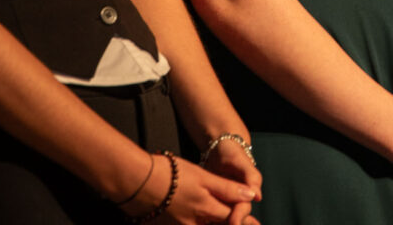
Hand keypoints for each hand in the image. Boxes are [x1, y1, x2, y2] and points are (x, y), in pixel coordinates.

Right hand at [121, 153, 259, 223]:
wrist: (137, 181)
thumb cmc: (171, 174)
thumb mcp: (202, 176)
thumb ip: (227, 188)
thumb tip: (251, 196)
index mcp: (205, 209)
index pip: (231, 218)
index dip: (243, 219)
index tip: (255, 221)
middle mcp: (194, 223)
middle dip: (231, 224)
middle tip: (250, 224)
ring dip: (217, 223)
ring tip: (224, 219)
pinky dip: (200, 223)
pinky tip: (200, 220)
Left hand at [204, 137, 261, 224]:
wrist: (218, 149)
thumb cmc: (232, 153)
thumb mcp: (240, 161)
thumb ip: (251, 176)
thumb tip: (257, 196)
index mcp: (247, 193)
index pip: (244, 209)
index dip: (239, 217)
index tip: (234, 222)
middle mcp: (238, 201)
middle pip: (234, 218)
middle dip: (229, 223)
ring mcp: (226, 203)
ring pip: (224, 219)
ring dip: (219, 222)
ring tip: (207, 224)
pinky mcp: (215, 203)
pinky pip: (212, 216)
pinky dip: (208, 219)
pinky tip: (202, 222)